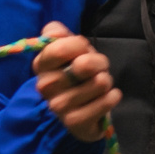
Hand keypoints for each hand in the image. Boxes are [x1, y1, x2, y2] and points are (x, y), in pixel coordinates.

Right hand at [32, 21, 118, 141]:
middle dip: (99, 63)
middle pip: (84, 65)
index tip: (85, 50)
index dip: (80, 45)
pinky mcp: (74, 122)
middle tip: (99, 69)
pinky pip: (104, 103)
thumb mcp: (70, 49)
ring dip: (107, 82)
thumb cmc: (78, 75)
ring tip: (102, 84)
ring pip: (98, 84)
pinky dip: (112, 97)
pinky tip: (110, 96)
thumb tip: (55, 31)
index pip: (60, 48)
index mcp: (41, 65)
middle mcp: (45, 86)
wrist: (86, 110)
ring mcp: (58, 106)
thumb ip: (59, 34)